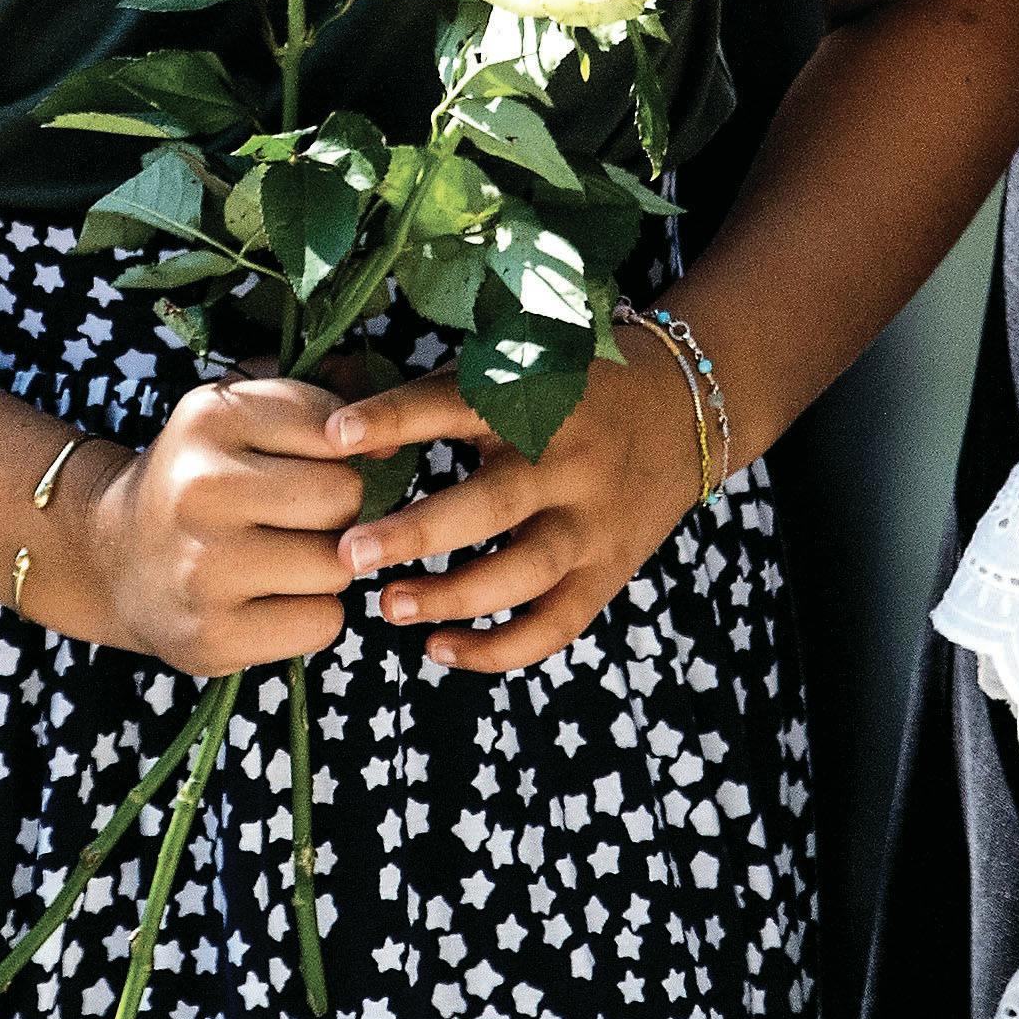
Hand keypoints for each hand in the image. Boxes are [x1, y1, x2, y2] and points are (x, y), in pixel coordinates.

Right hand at [61, 377, 360, 674]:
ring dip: (328, 564)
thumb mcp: (243, 413)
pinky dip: (313, 614)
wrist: (112, 557)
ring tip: (286, 557)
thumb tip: (393, 444)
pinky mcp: (212, 638)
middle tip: (301, 516)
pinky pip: (323, 623)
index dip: (341, 446)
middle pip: (343, 496)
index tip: (315, 459)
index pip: (335, 424)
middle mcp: (200, 489)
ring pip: (338, 564)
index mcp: (210, 418)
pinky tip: (274, 599)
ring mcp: (203, 569)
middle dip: (339, 507)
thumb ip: (325, 399)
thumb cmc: (205, 476)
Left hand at [325, 331, 708, 673]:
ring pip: (525, 572)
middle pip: (494, 502)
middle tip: (349, 554)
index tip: (335, 436)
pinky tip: (439, 649)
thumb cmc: (568, 386)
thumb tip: (344, 447)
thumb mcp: (513, 369)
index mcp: (539, 395)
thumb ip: (433, 399)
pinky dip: (499, 649)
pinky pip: (555, 624)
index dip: (397, 418)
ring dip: (454, 595)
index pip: (459, 403)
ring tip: (389, 607)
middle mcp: (568, 459)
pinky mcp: (608, 570)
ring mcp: (593, 520)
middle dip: (418, 532)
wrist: (683, 406)